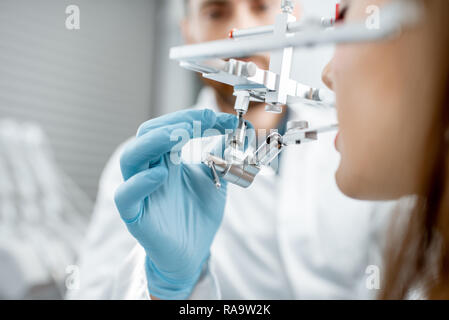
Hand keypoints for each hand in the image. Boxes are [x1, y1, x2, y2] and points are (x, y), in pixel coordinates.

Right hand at [114, 109, 236, 298]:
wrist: (192, 253)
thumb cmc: (197, 216)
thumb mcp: (216, 180)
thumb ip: (222, 156)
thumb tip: (238, 131)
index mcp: (167, 160)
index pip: (170, 128)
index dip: (193, 118)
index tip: (221, 118)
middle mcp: (150, 170)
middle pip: (147, 134)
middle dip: (175, 123)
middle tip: (203, 121)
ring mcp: (140, 192)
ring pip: (130, 158)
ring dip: (153, 142)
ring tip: (179, 135)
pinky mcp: (136, 216)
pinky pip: (126, 196)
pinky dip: (140, 183)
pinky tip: (161, 176)